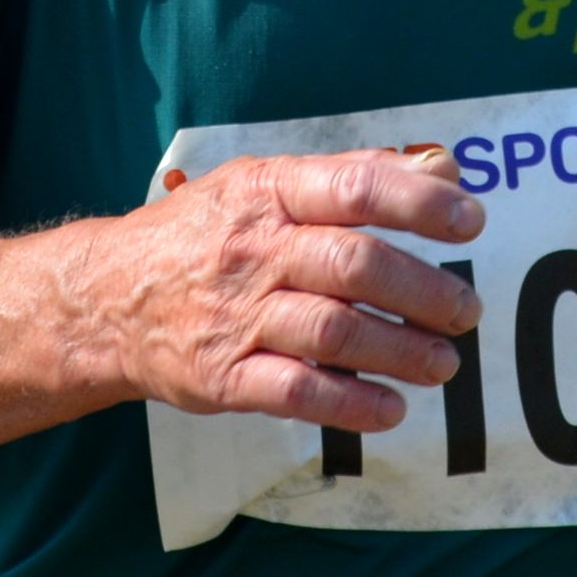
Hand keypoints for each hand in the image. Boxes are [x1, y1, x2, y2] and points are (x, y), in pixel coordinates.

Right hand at [92, 148, 484, 432]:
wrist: (104, 298)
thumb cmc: (203, 235)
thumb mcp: (264, 185)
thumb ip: (353, 175)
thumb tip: (443, 168)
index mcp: (267, 192)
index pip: (355, 187)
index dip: (420, 203)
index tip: (472, 221)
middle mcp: (253, 249)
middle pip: (354, 265)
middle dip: (424, 291)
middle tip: (466, 311)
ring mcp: (236, 314)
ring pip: (333, 331)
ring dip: (400, 351)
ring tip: (443, 364)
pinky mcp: (221, 376)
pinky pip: (296, 392)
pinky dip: (351, 404)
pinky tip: (390, 409)